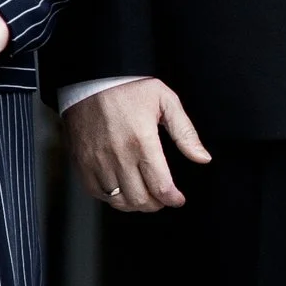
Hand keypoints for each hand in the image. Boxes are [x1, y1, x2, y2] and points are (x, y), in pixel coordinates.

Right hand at [66, 78, 210, 211]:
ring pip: (119, 201)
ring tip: (146, 196)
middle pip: (140, 199)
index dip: (173, 199)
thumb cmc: (129, 88)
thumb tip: (203, 158)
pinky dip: (112, 199)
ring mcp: (97, 162)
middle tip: (163, 198)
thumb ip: (185, 132)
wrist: (90, 81)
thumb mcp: (165, 101)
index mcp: (142, 141)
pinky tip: (123, 190)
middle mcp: (118, 155)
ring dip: (136, 204)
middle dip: (157, 204)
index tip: (178, 199)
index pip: (160, 186)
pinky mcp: (82, 163)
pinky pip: (97, 193)